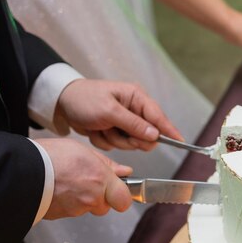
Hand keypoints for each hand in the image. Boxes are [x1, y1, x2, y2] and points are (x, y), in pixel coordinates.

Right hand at [37, 138, 132, 219]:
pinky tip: (59, 188)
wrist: (21, 171)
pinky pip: (71, 211)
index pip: (124, 200)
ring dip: (82, 199)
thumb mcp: (83, 151)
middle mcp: (91, 198)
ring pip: (87, 208)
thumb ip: (107, 164)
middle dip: (100, 197)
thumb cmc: (50, 156)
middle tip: (87, 181)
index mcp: (101, 180)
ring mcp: (76, 209)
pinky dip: (68, 202)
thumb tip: (124, 172)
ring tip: (68, 181)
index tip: (118, 188)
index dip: (122, 196)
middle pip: (105, 206)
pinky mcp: (61, 216)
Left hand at [57, 79, 182, 150]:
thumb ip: (133, 124)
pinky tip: (96, 130)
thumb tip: (155, 134)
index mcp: (136, 97)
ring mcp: (124, 121)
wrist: (61, 103)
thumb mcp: (109, 111)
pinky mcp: (115, 130)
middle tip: (115, 131)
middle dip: (129, 138)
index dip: (169, 130)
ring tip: (101, 128)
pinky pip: (117, 145)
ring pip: (131, 143)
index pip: (158, 116)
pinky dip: (105, 141)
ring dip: (114, 140)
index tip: (180, 142)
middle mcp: (134, 109)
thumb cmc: (84, 99)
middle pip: (146, 135)